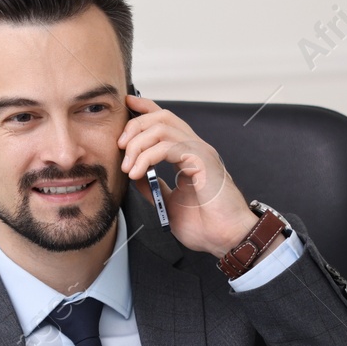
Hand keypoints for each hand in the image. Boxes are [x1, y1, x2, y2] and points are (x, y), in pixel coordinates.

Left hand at [120, 93, 257, 257]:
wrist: (226, 239)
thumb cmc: (206, 225)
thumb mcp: (168, 202)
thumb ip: (152, 186)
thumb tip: (134, 174)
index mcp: (189, 155)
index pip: (166, 121)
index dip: (145, 109)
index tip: (127, 106)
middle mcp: (195, 148)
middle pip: (161, 117)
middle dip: (135, 126)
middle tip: (120, 147)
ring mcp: (200, 152)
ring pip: (162, 127)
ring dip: (138, 144)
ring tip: (129, 167)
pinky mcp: (202, 161)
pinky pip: (168, 146)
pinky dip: (147, 157)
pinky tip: (138, 173)